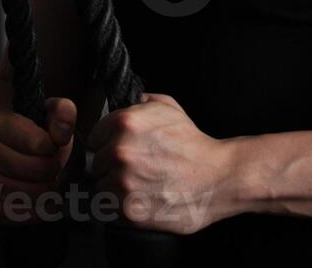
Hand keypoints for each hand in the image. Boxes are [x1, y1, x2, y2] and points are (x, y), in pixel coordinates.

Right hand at [0, 97, 75, 223]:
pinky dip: (32, 211)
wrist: (20, 145)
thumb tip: (60, 134)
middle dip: (51, 170)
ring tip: (50, 182)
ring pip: (21, 193)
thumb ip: (62, 114)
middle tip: (54, 166)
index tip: (53, 145)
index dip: (52, 147)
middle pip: (31, 170)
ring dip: (44, 192)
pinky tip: (41, 201)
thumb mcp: (54, 112)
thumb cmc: (38, 128)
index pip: (35, 144)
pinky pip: (11, 213)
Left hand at [86, 93, 235, 234]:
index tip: (123, 151)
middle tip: (138, 169)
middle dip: (112, 166)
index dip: (108, 144)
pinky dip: (123, 206)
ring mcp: (122, 181)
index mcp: (125, 123)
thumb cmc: (194, 145)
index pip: (94, 138)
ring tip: (142, 185)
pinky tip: (143, 198)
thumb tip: (131, 102)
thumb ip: (143, 102)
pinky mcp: (128, 209)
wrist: (216, 178)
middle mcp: (120, 151)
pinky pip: (111, 208)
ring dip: (116, 188)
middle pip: (97, 164)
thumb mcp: (170, 109)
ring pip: (102, 187)